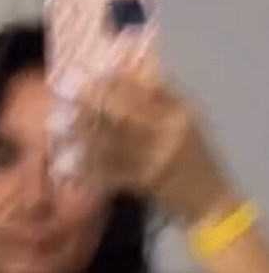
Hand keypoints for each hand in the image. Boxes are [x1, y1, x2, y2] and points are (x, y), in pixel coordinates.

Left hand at [80, 64, 234, 225]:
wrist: (210, 202)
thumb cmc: (195, 156)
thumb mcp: (186, 120)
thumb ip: (159, 97)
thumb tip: (126, 70)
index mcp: (180, 111)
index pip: (145, 87)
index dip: (115, 79)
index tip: (90, 72)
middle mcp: (169, 132)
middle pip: (125, 112)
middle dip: (94, 102)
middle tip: (68, 94)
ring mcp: (157, 159)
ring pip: (114, 141)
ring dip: (85, 132)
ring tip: (61, 123)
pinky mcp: (146, 184)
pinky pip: (112, 172)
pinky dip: (91, 166)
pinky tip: (71, 160)